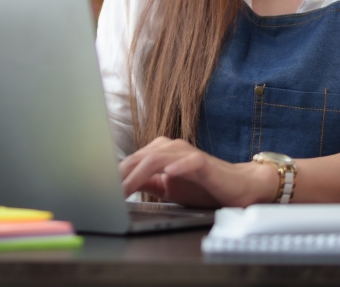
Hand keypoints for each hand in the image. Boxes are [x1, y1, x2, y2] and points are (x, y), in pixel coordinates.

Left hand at [118, 137, 279, 207]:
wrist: (238, 187)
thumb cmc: (203, 186)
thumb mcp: (168, 188)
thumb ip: (147, 184)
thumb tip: (121, 185)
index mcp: (160, 152)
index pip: (132, 161)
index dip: (115, 175)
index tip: (101, 189)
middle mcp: (171, 148)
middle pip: (140, 158)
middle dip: (121, 175)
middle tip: (107, 192)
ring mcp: (187, 153)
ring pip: (158, 158)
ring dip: (140, 173)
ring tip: (126, 187)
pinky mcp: (205, 163)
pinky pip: (189, 161)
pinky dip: (178, 167)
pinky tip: (168, 175)